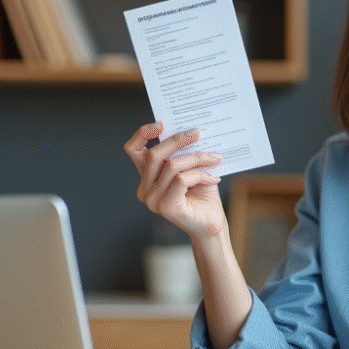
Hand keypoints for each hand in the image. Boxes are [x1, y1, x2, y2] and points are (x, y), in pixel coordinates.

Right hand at [123, 122, 224, 240]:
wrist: (212, 225)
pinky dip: (201, 175)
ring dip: (197, 158)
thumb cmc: (203, 195)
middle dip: (178, 140)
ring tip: (215, 158)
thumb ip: (184, 152)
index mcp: (147, 177)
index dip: (142, 134)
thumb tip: (191, 129)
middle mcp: (145, 189)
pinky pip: (182, 179)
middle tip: (198, 132)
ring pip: (172, 166)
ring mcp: (153, 200)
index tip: (161, 123)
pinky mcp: (166, 207)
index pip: (133, 150)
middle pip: (154, 154)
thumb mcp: (192, 167)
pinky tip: (214, 178)